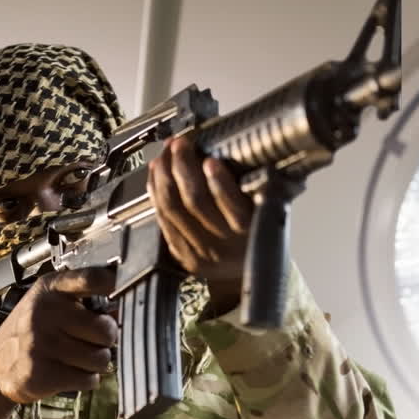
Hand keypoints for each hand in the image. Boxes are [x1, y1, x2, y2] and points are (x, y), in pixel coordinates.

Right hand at [0, 268, 117, 418]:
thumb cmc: (31, 332)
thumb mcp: (50, 304)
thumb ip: (85, 301)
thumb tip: (123, 308)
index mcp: (50, 289)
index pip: (91, 278)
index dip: (114, 285)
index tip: (123, 290)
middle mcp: (44, 312)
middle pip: (107, 330)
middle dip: (105, 340)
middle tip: (90, 341)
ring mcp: (41, 343)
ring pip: (101, 358)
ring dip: (95, 363)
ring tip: (76, 358)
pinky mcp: (42, 373)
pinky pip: (89, 379)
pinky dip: (85, 379)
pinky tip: (68, 372)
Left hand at [148, 136, 254, 313]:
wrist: (245, 274)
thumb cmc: (255, 234)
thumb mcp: (263, 210)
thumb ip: (249, 186)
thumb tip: (222, 152)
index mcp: (249, 230)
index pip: (232, 206)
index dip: (218, 182)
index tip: (210, 161)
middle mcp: (223, 245)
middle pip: (195, 202)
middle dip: (183, 167)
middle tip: (180, 145)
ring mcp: (199, 251)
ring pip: (172, 208)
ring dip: (164, 176)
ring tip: (165, 155)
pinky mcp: (180, 254)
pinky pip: (161, 218)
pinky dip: (156, 192)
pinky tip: (156, 175)